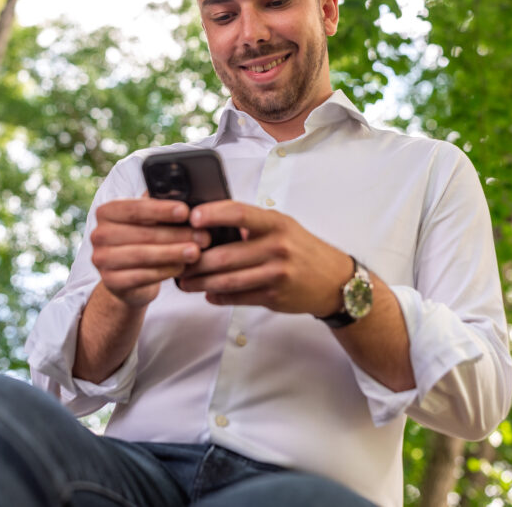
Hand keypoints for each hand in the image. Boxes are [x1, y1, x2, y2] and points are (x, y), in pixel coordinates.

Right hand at [90, 197, 209, 307]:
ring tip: (196, 252)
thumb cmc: (143, 240)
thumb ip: (159, 204)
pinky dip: (164, 271)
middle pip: (142, 233)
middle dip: (176, 234)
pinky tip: (181, 267)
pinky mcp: (110, 282)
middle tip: (202, 236)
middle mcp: (98, 234)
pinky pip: (141, 276)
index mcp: (106, 212)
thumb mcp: (148, 220)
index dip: (161, 210)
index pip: (135, 208)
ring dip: (173, 253)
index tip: (186, 211)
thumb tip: (181, 189)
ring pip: (142, 255)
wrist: (128, 279)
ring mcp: (101, 260)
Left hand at [177, 200, 351, 315]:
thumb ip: (251, 225)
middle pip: (225, 255)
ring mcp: (276, 274)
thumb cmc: (301, 248)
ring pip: (228, 280)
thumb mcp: (283, 227)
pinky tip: (208, 293)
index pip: (240, 214)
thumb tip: (209, 225)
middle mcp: (277, 247)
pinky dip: (219, 296)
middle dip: (196, 261)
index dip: (213, 214)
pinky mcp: (274, 297)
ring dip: (201, 283)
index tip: (192, 218)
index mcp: (276, 224)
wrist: (334, 281)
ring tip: (184, 282)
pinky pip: (238, 297)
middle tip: (177, 261)